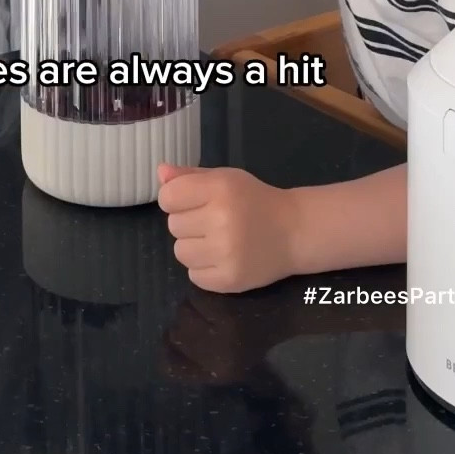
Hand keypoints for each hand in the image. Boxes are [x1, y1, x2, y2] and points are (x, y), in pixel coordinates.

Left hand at [157, 162, 300, 292]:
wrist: (293, 232)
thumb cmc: (254, 200)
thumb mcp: (225, 178)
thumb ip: (190, 176)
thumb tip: (160, 173)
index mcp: (219, 189)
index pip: (168, 197)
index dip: (174, 199)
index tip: (190, 201)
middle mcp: (221, 220)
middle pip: (173, 225)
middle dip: (188, 222)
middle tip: (211, 221)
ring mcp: (225, 253)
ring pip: (180, 252)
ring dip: (194, 247)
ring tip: (216, 240)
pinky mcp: (229, 280)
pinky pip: (194, 276)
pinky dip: (204, 268)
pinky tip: (222, 257)